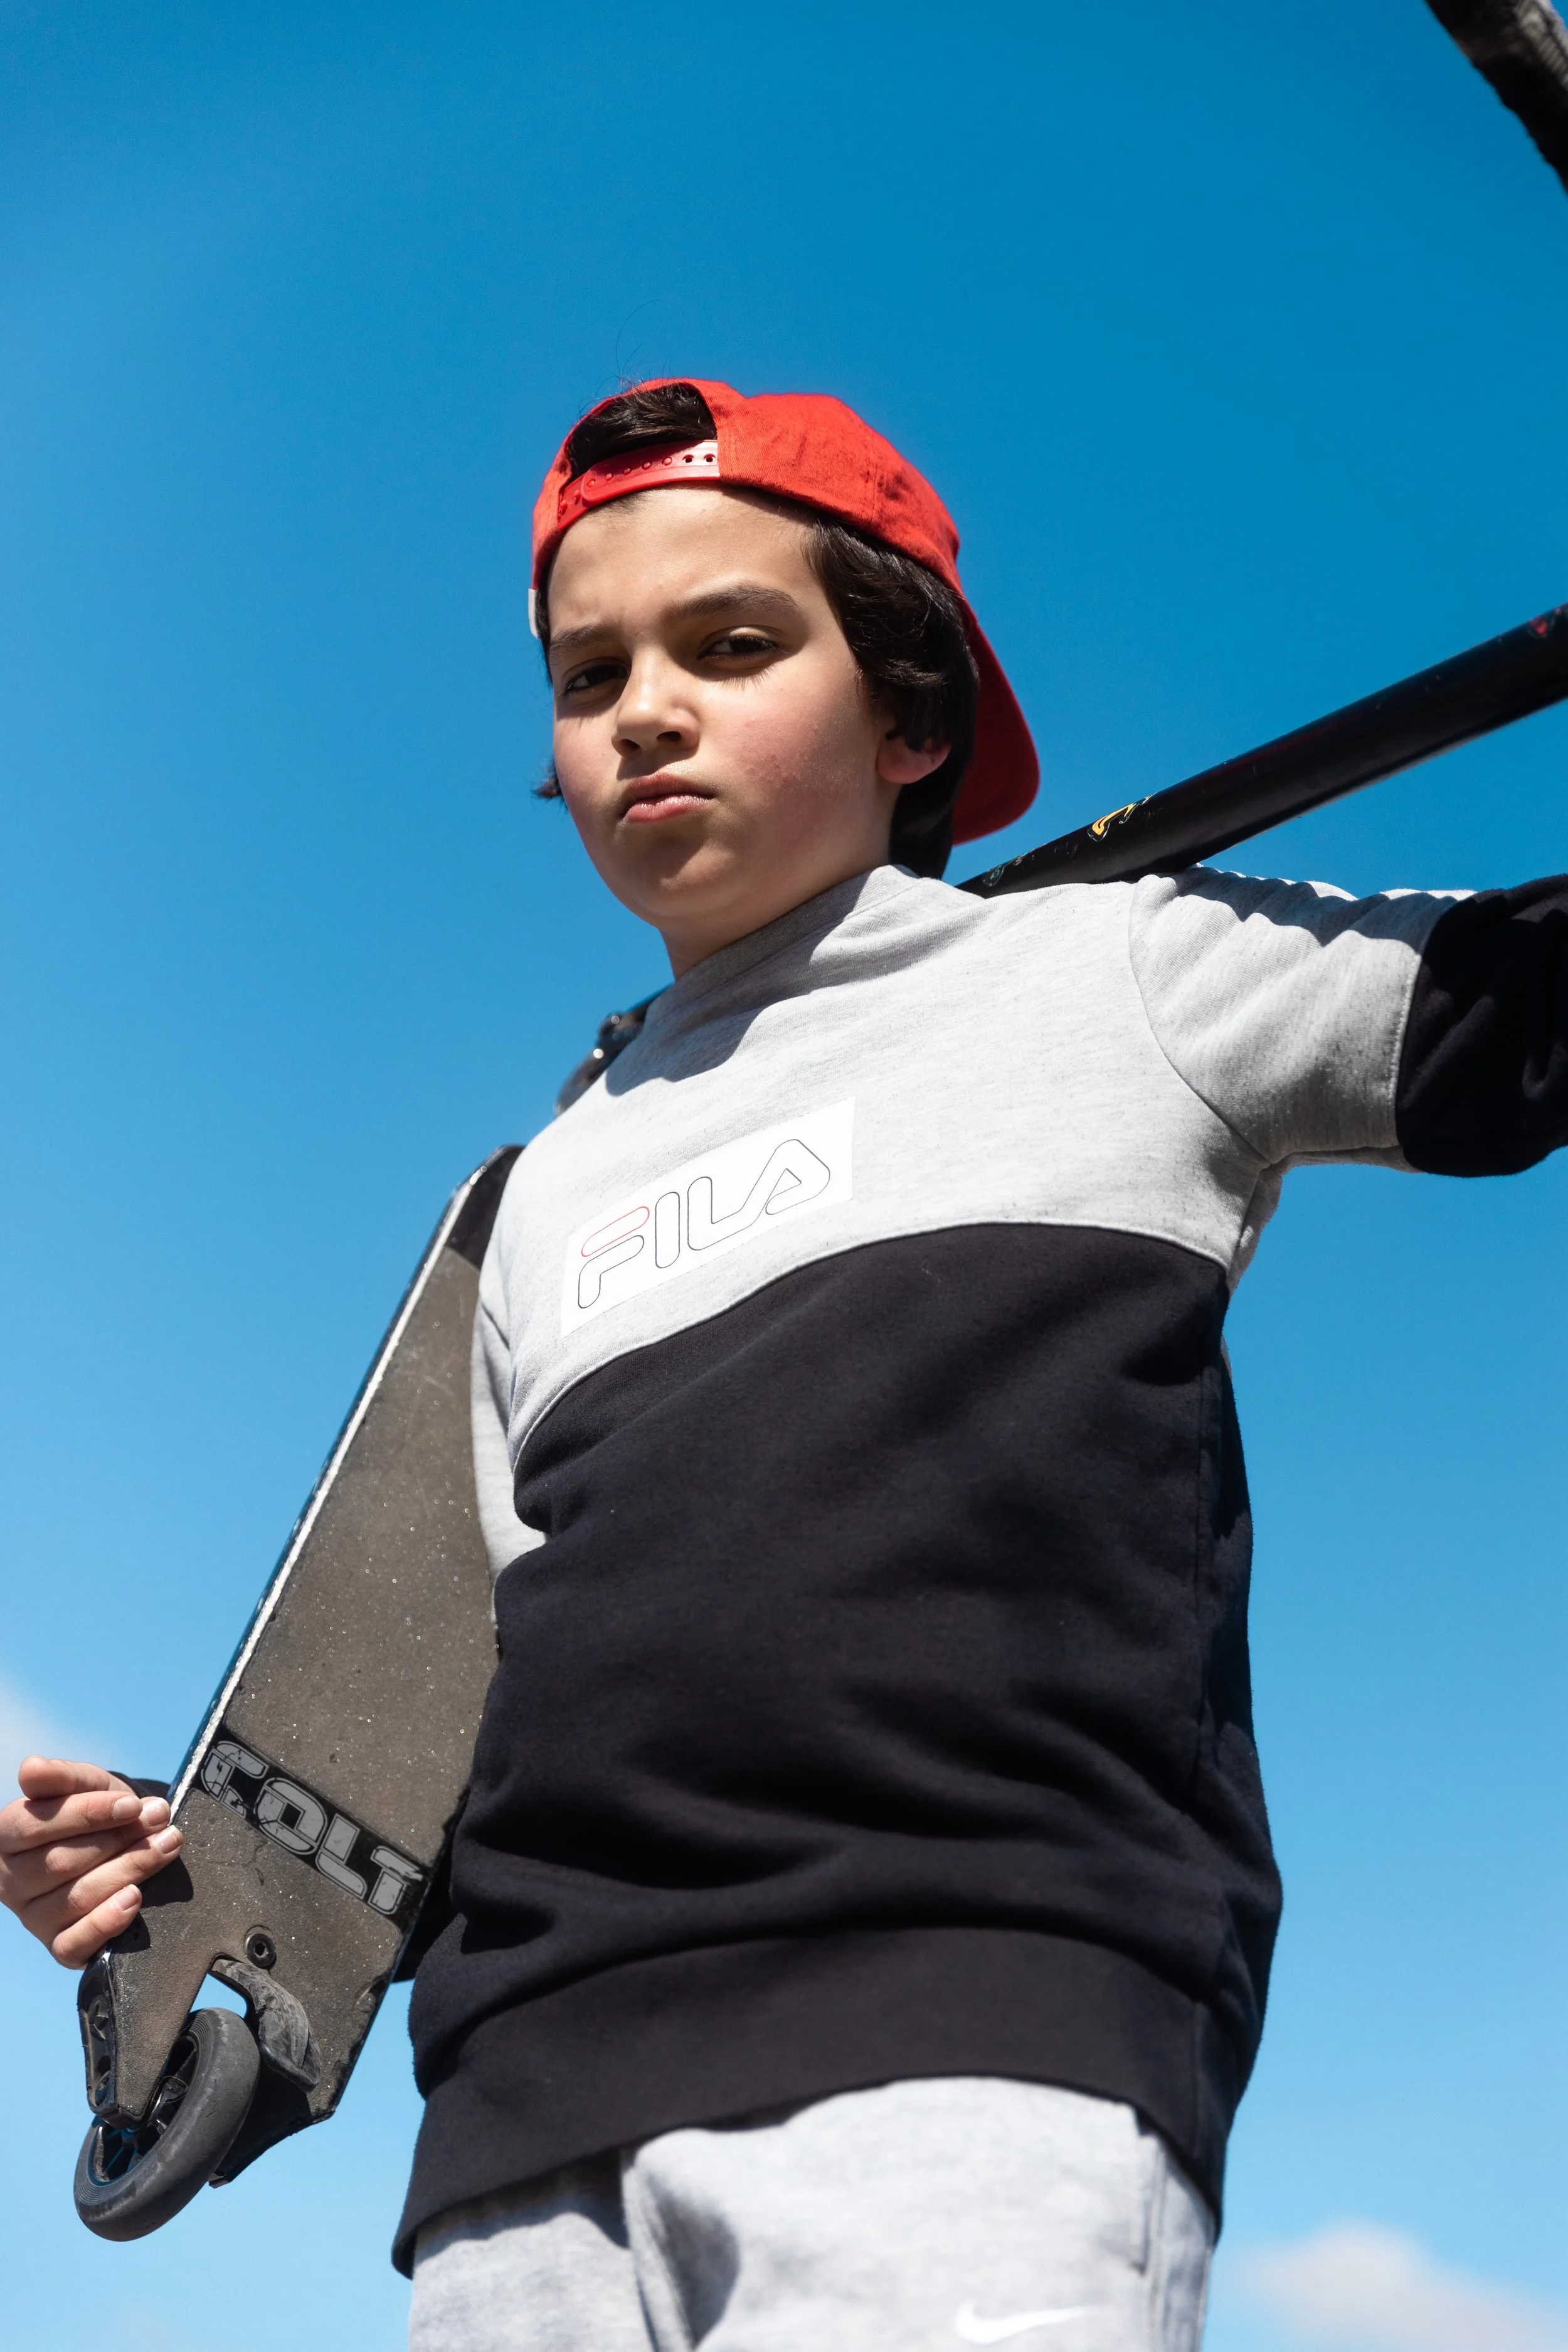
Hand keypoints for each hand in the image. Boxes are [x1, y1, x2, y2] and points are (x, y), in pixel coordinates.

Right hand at [0, 1756, 183, 1967]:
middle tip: (160, 1820)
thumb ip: (61, 1777)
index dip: (86, 1814)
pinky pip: (74, 1944)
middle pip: (60, 1863)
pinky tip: (134, 1898)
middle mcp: (11, 1882)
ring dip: (130, 1869)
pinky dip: (106, 1922)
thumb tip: (31, 1767)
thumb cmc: (97, 1810)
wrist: (122, 1841)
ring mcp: (33, 1918)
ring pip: (76, 1898)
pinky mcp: (59, 1947)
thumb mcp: (85, 1784)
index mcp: (7, 1837)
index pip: (34, 1825)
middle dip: (118, 1839)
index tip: (132, 1804)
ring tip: (166, 1845)